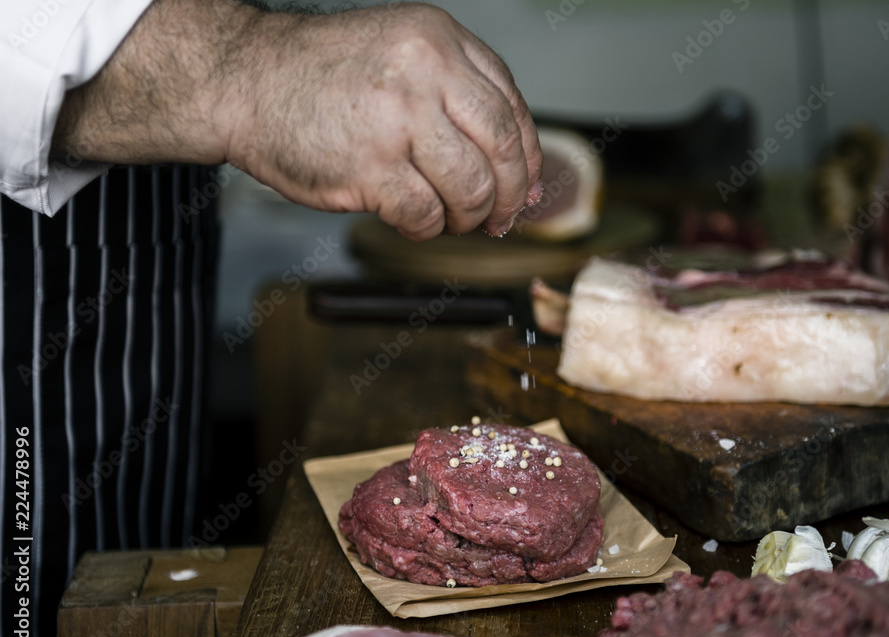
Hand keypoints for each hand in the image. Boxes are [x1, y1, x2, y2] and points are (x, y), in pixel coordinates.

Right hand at [229, 3, 542, 238]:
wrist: (243, 81)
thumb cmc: (319, 77)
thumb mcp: (400, 56)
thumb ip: (457, 98)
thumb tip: (518, 173)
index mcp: (439, 39)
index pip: (511, 106)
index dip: (527, 157)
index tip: (523, 186)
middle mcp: (426, 71)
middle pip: (504, 150)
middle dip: (507, 196)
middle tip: (497, 217)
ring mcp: (398, 118)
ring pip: (471, 188)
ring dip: (466, 217)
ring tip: (447, 218)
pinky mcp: (371, 165)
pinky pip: (425, 214)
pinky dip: (425, 228)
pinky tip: (410, 218)